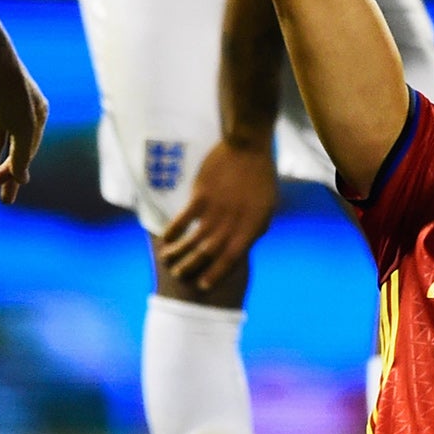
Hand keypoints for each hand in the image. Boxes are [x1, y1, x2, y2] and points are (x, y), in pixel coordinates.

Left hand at [0, 36, 47, 204]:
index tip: (2, 187)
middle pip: (13, 150)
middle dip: (6, 174)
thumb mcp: (22, 127)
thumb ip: (21, 156)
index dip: (15, 172)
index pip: (27, 151)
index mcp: (35, 116)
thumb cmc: (10, 91)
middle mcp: (18, 110)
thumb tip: (22, 180)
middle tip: (2, 200)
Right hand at [157, 139, 278, 291]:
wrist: (248, 148)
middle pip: (208, 254)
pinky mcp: (201, 195)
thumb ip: (255, 229)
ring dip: (179, 254)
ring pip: (193, 241)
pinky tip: (166, 239)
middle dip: (192, 268)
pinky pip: (183, 220)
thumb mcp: (267, 207)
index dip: (216, 274)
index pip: (231, 259)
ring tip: (168, 260)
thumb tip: (245, 246)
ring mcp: (216, 210)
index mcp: (251, 228)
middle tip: (180, 275)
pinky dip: (173, 232)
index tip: (203, 285)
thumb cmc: (260, 177)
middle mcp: (232, 223)